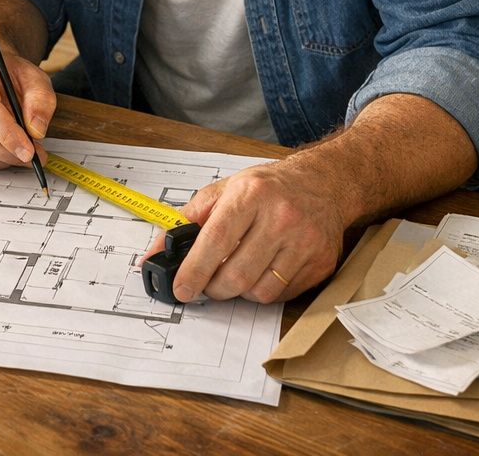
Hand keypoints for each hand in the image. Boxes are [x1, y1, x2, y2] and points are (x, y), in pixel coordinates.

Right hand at [0, 53, 55, 172]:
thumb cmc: (7, 76)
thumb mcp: (33, 78)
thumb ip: (40, 100)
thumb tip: (36, 130)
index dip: (8, 135)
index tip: (29, 151)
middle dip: (10, 152)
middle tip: (34, 154)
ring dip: (2, 160)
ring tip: (19, 150)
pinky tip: (2, 151)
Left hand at [142, 157, 349, 303]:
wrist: (323, 183)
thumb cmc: (267, 187)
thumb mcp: (224, 190)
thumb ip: (187, 219)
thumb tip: (155, 252)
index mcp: (252, 194)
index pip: (216, 240)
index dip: (194, 270)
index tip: (181, 288)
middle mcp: (282, 217)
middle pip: (237, 274)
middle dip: (214, 287)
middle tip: (207, 284)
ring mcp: (305, 242)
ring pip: (259, 291)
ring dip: (239, 291)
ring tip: (237, 272)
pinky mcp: (320, 263)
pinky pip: (281, 296)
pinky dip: (264, 291)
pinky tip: (262, 271)